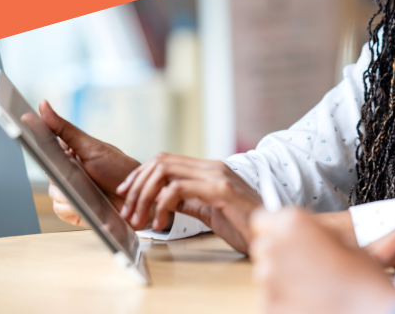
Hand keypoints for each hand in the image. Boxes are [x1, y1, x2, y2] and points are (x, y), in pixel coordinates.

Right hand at [39, 100, 139, 225]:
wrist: (138, 196)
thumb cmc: (118, 167)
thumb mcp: (91, 146)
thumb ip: (64, 129)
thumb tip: (42, 104)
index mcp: (69, 153)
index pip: (43, 146)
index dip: (33, 142)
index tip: (21, 131)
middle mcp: (67, 172)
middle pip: (47, 173)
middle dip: (60, 174)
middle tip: (77, 173)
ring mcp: (70, 191)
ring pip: (53, 193)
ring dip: (70, 192)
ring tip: (90, 190)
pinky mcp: (74, 210)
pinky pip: (60, 210)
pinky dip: (72, 209)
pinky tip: (85, 204)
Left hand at [115, 153, 261, 252]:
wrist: (269, 234)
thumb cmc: (244, 224)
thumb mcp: (209, 211)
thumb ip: (189, 200)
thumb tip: (164, 199)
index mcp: (209, 170)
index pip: (166, 160)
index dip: (140, 174)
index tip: (126, 194)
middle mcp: (212, 167)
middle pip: (160, 162)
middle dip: (137, 186)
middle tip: (129, 211)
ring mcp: (217, 176)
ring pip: (165, 172)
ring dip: (144, 196)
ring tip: (140, 219)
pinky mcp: (221, 190)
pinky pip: (178, 190)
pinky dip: (161, 206)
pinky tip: (160, 223)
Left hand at [251, 208, 394, 313]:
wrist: (368, 311)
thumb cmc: (361, 277)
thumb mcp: (342, 240)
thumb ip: (315, 232)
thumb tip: (304, 234)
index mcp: (292, 223)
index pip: (262, 219)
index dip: (275, 228)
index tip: (285, 237)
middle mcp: (275, 247)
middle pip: (263, 247)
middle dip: (279, 254)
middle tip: (305, 264)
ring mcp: (268, 279)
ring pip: (266, 274)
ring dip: (282, 278)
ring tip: (311, 286)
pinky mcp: (268, 306)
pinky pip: (270, 298)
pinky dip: (283, 300)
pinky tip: (308, 300)